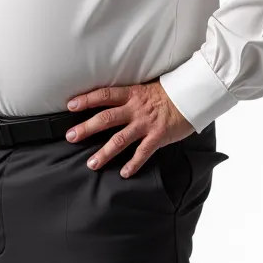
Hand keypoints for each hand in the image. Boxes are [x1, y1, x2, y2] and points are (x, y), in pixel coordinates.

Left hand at [64, 80, 194, 176]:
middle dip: (86, 128)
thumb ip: (128, 97)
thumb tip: (110, 102)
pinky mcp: (158, 137)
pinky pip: (142, 153)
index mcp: (131, 94)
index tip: (70, 106)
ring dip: (105, 153)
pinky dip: (133, 164)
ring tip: (91, 163)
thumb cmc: (168, 93)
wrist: (191, 96)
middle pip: (106, 118)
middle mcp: (135, 109)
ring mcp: (145, 124)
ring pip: (120, 139)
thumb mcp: (145, 88)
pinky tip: (124, 173)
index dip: (86, 99)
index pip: (104, 95)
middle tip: (71, 136)